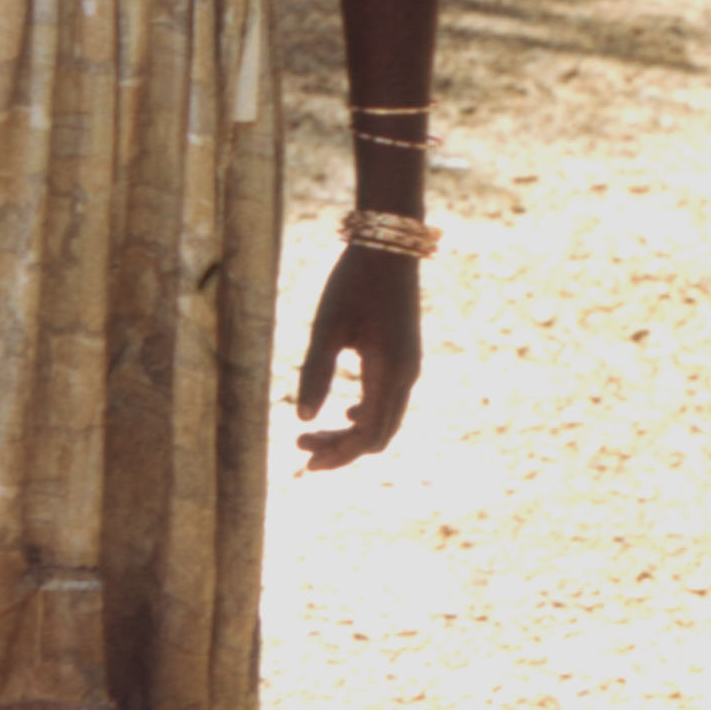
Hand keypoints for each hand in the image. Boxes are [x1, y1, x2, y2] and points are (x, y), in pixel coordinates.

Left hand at [294, 245, 421, 471]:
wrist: (389, 246)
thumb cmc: (353, 282)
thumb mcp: (326, 326)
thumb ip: (315, 373)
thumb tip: (302, 419)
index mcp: (389, 372)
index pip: (365, 434)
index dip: (337, 454)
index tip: (305, 462)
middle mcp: (406, 376)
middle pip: (377, 435)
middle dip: (341, 449)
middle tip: (301, 449)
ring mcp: (410, 367)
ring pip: (384, 420)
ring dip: (351, 433)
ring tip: (312, 434)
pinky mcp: (406, 357)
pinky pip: (390, 402)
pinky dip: (366, 416)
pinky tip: (344, 412)